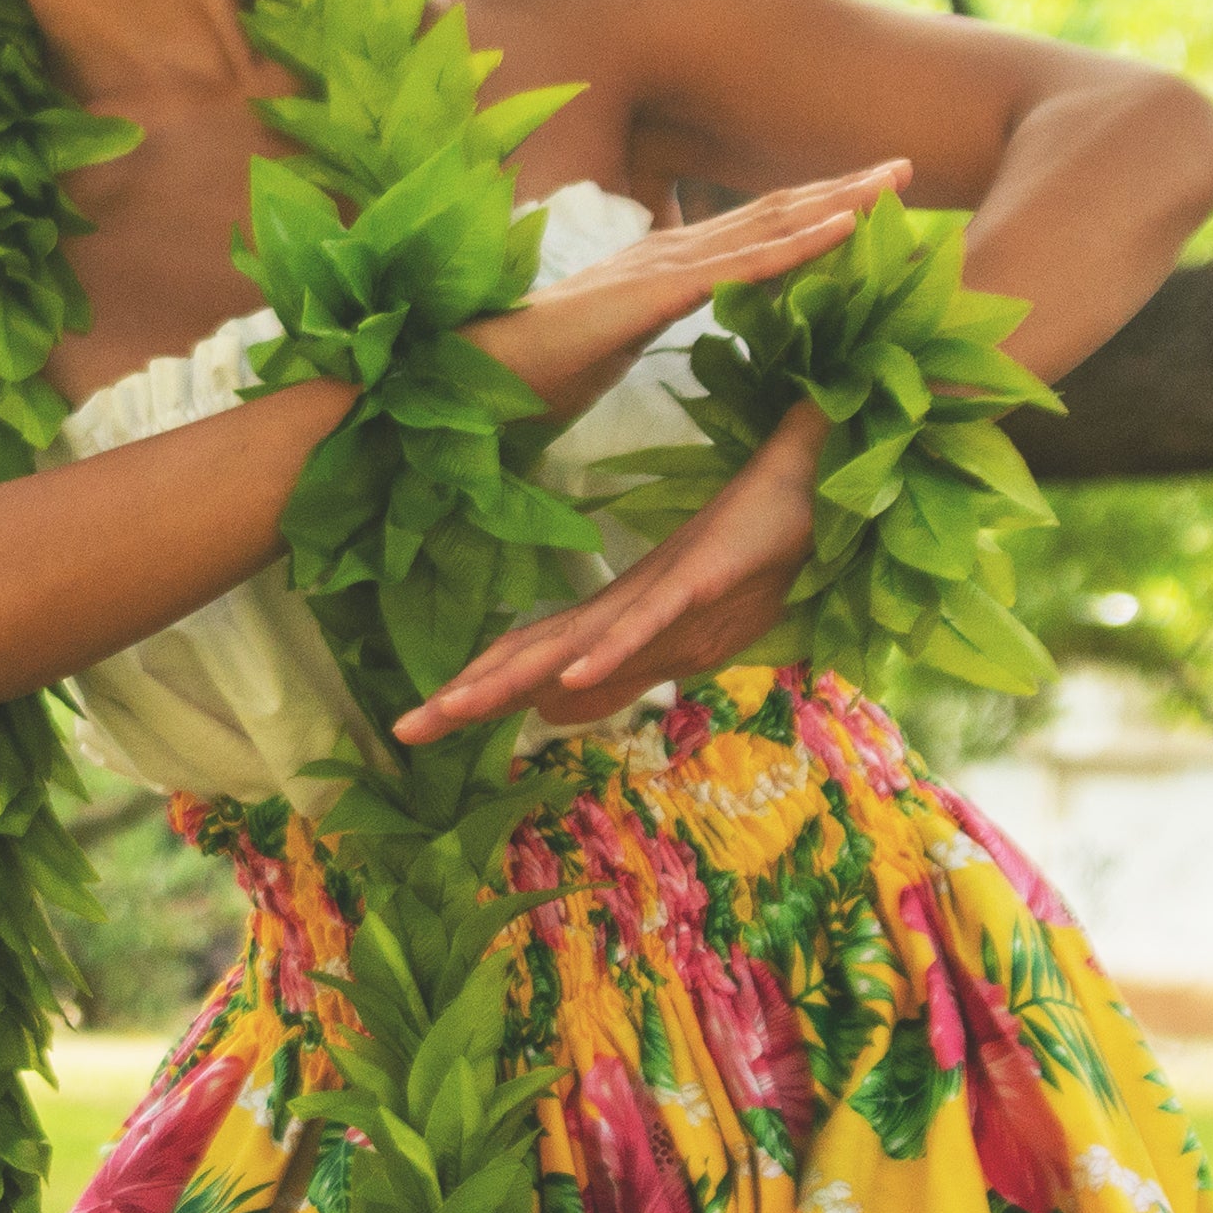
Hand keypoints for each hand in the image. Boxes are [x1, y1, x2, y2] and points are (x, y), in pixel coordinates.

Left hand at [394, 404, 825, 745]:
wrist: (809, 481)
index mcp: (614, 621)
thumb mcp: (683, 632)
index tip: (421, 723)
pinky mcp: (697, 580)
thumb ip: (623, 669)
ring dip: (513, 676)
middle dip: (469, 694)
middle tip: (404, 730)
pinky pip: (646, 622)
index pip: (533, 660)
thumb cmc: (751, 548)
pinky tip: (569, 677)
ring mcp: (657, 594)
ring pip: (572, 642)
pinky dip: (609, 650)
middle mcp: (621, 609)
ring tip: (454, 707)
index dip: (479, 692)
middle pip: (533, 656)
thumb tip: (559, 703)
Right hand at [468, 162, 908, 426]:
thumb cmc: (526, 376)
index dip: (807, 211)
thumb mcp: (604, 350)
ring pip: (770, 226)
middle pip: (771, 213)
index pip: (746, 233)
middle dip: (840, 188)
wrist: (475, 378)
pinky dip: (802, 242)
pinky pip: (745, 264)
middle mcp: (669, 252)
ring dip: (839, 200)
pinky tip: (848, 226)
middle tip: (904, 163)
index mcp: (659, 268)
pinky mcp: (659, 292)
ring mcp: (665, 265)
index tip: (863, 200)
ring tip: (896, 180)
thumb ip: (639, 332)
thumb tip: (652, 336)